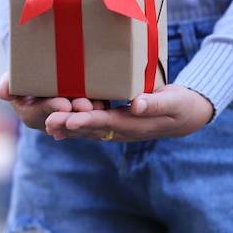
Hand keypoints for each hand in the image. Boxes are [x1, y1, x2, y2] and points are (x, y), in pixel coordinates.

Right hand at [0, 72, 105, 132]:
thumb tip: (2, 91)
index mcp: (31, 114)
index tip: (64, 104)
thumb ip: (8, 84)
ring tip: (100, 104)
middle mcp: (49, 121)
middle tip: (86, 106)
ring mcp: (65, 119)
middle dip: (75, 113)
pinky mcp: (79, 113)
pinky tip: (107, 101)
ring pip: (78, 117)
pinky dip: (98, 107)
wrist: (36, 78)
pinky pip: (89, 113)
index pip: (42, 112)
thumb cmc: (21, 77)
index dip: (52, 108)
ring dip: (90, 112)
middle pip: (63, 118)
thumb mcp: (11, 79)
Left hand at [45, 84, 214, 141]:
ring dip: (68, 128)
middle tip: (48, 122)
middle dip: (70, 126)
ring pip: (90, 130)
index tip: (71, 120)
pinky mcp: (116, 125)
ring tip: (47, 124)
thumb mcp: (174, 101)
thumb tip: (137, 106)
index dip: (89, 121)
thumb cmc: (181, 105)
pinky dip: (75, 127)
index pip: (108, 123)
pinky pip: (93, 127)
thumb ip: (156, 104)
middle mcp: (124, 130)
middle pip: (93, 129)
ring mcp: (119, 130)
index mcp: (136, 124)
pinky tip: (59, 126)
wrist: (185, 117)